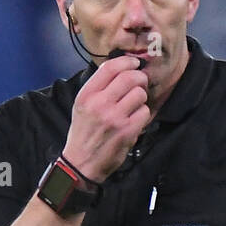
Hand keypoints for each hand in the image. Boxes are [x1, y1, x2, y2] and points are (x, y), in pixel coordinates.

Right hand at [61, 55, 148, 180]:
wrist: (81, 163)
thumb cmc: (83, 132)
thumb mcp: (82, 105)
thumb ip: (98, 87)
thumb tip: (121, 68)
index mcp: (87, 95)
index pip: (109, 68)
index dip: (126, 61)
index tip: (135, 63)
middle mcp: (100, 104)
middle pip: (129, 77)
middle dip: (139, 78)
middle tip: (140, 83)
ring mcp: (115, 118)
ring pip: (140, 94)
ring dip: (141, 98)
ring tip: (134, 105)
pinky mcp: (127, 131)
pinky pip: (145, 112)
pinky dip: (143, 114)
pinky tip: (135, 119)